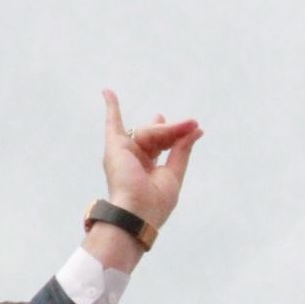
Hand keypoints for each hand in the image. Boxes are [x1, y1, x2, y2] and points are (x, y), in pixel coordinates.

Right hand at [79, 89, 199, 274]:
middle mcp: (134, 158)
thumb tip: (196, 130)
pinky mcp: (115, 147)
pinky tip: (107, 91)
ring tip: (185, 126)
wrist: (136, 212)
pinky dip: (111, 107)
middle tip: (192, 123)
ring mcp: (124, 152)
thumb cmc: (154, 203)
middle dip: (175, 131)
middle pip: (158, 137)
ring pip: (150, 132)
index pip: (161, 144)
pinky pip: (112, 123)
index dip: (174, 134)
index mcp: (147, 168)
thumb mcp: (174, 174)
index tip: (191, 126)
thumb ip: (182, 151)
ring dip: (168, 129)